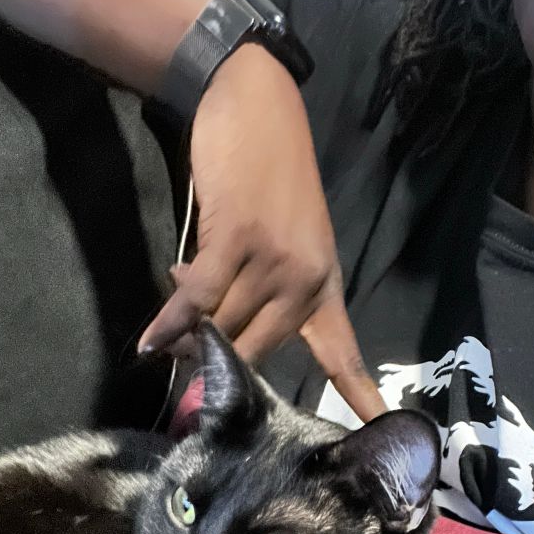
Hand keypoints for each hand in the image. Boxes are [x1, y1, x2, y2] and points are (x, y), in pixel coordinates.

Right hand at [138, 44, 385, 422]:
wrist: (255, 104)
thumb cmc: (267, 174)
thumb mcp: (279, 240)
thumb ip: (248, 291)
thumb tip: (197, 331)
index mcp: (325, 287)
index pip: (344, 355)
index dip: (361, 397)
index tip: (382, 429)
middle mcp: (307, 282)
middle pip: (256, 352)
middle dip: (218, 367)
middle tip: (185, 366)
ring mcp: (275, 261)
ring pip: (224, 327)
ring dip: (188, 337)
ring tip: (166, 335)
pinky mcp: (237, 239)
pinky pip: (199, 300)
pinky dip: (171, 323)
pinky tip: (150, 342)